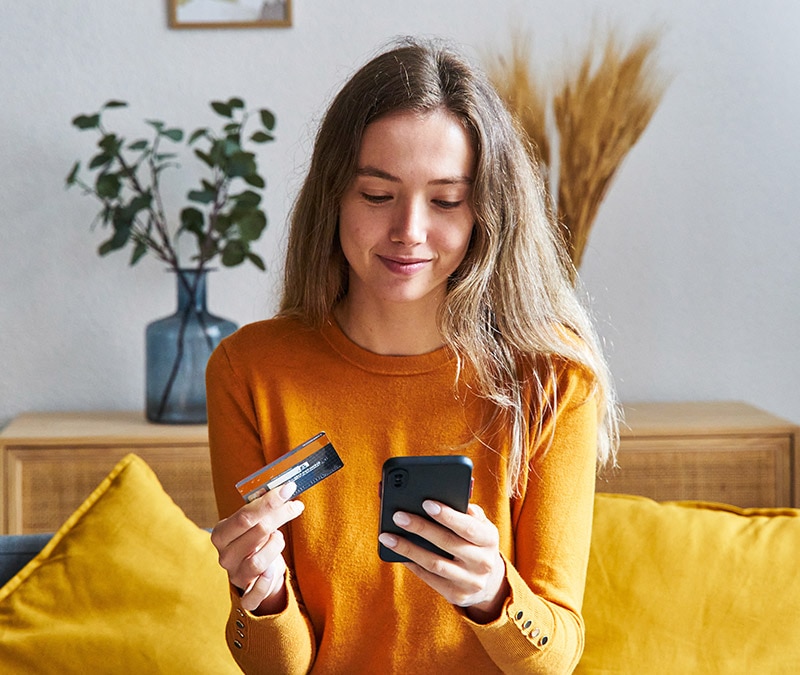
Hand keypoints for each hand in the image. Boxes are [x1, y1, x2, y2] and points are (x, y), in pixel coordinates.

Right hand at [211, 481, 304, 612]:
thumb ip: (263, 508)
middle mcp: (224, 556)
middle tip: (295, 505)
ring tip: (278, 538)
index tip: (288, 488)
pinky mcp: (247, 596)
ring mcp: (234, 576)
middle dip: (279, 515)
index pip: (245, 515)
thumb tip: (282, 486)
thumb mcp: (254, 523)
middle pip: (256, 532)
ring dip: (276, 544)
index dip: (269, 501)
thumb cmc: (257, 541)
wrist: (256, 573)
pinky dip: (266, 582)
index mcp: (221, 534)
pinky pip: (256, 593)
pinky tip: (273, 570)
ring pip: (258, 561)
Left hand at [378, 501, 509, 620]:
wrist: (490, 581)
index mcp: (490, 539)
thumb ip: (465, 509)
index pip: (468, 527)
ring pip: (434, 563)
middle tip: (398, 516)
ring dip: (408, 548)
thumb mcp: (480, 525)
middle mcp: (483, 562)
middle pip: (447, 543)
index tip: (426, 503)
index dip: (447, 516)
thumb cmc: (476, 541)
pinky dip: (411, 563)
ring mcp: (470, 581)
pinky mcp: (456, 595)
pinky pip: (429, 578)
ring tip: (387, 536)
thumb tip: (441, 495)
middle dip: (421, 528)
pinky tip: (397, 552)